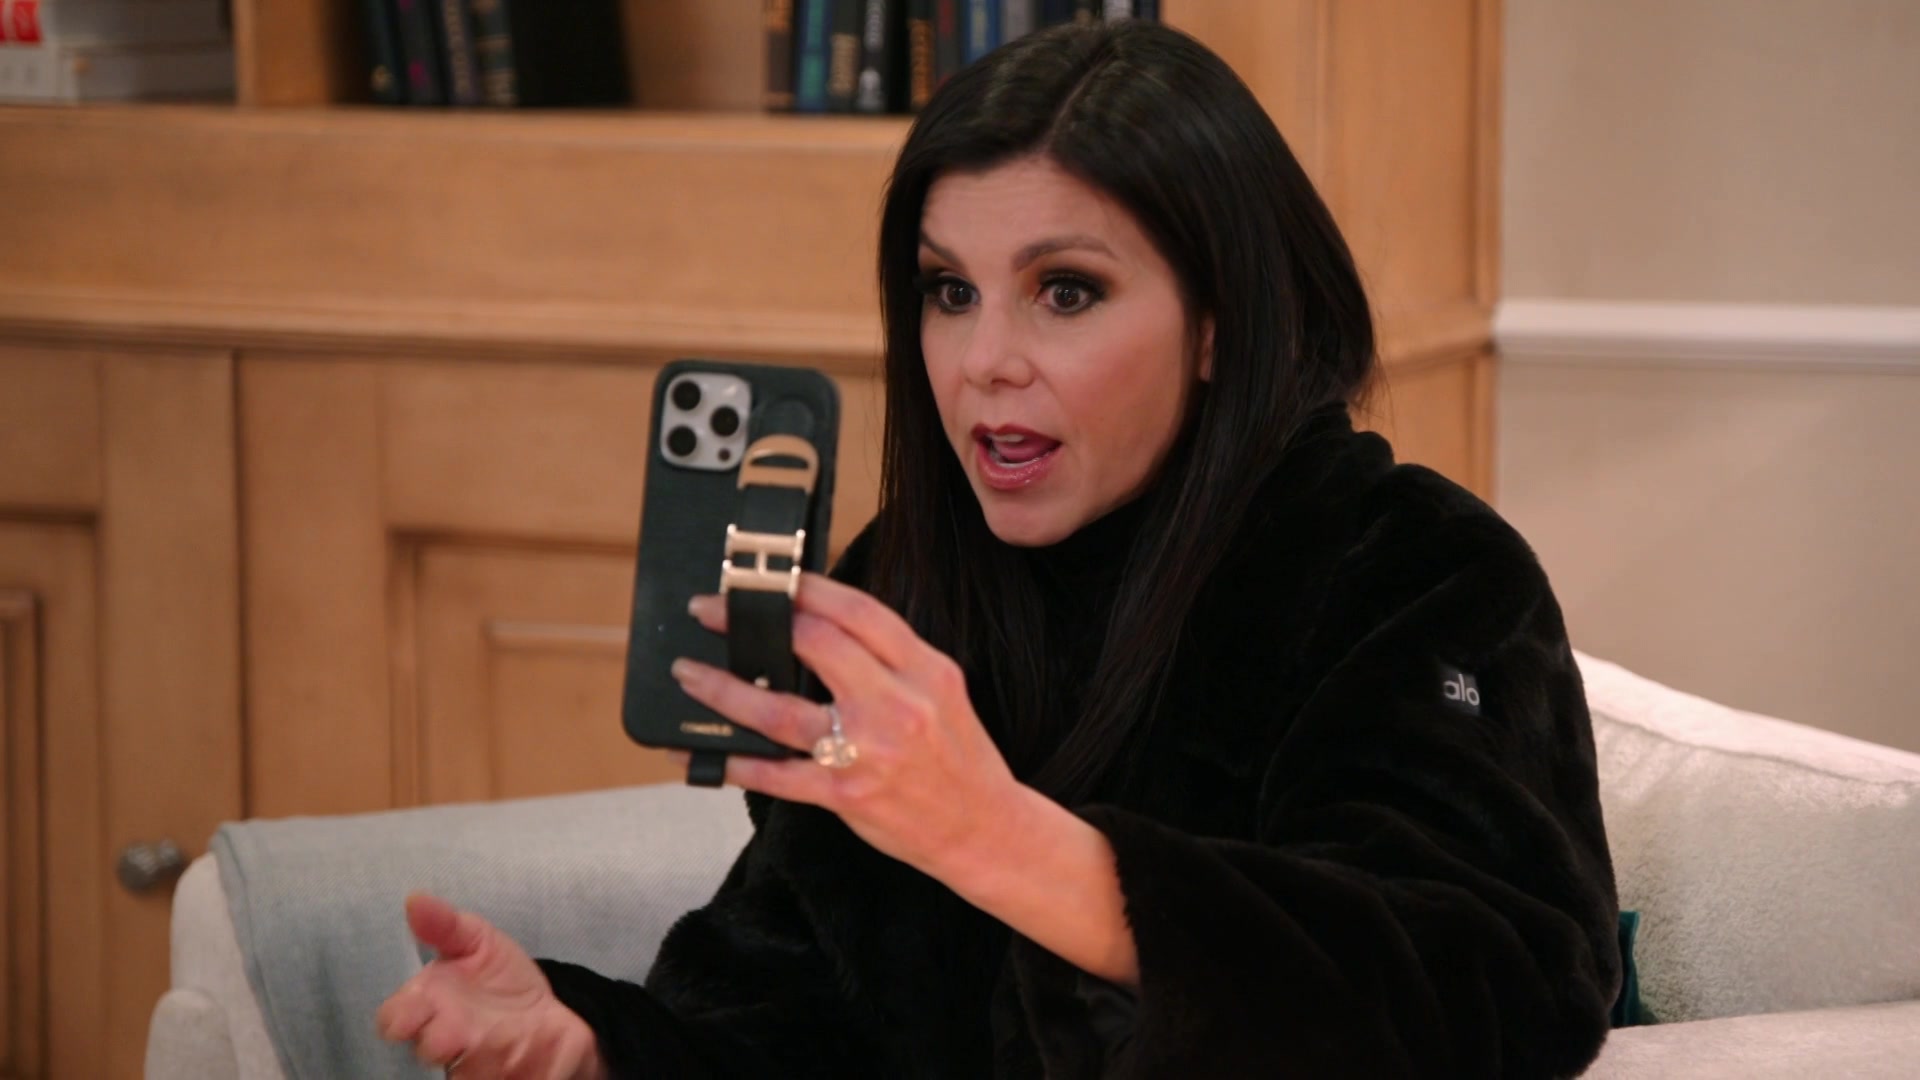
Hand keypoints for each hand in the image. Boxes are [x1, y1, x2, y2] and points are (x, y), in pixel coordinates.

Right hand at [376, 893, 606, 1079]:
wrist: (547, 1014)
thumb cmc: (499, 978)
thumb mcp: (478, 941)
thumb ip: (445, 924)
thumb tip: (414, 899)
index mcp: (428, 1004)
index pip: (395, 1018)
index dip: (400, 1017)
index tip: (415, 1011)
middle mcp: (445, 1041)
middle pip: (427, 1049)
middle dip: (438, 1042)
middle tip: (456, 1032)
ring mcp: (474, 1065)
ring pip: (466, 1071)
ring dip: (484, 1057)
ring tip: (506, 1039)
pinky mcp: (504, 1077)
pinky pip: (504, 1078)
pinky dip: (519, 1070)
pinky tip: (528, 1056)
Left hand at [672, 573, 1022, 884]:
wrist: (983, 828)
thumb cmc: (958, 757)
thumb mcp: (940, 691)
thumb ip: (890, 659)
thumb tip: (820, 626)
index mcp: (924, 669)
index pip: (857, 612)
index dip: (805, 589)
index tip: (767, 579)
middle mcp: (897, 704)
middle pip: (815, 646)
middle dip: (753, 623)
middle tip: (711, 611)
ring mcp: (868, 751)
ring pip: (779, 711)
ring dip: (724, 690)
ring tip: (690, 674)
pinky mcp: (846, 795)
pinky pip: (777, 775)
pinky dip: (735, 763)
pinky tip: (704, 755)